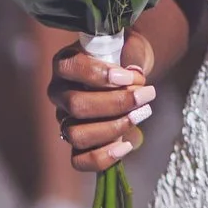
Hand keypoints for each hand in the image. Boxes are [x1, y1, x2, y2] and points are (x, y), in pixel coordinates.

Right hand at [49, 31, 160, 172]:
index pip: (71, 68)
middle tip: (147, 94)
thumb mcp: (131, 47)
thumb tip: (133, 73)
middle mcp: (59, 93)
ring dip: (114, 127)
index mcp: (66, 63)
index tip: (130, 77)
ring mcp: (65, 120)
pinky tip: (128, 144)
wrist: (131, 74)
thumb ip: (132, 56)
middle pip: (76, 105)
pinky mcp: (77, 144)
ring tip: (142, 114)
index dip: (99, 74)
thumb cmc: (127, 56)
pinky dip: (104, 156)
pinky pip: (79, 160)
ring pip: (77, 134)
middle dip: (116, 102)